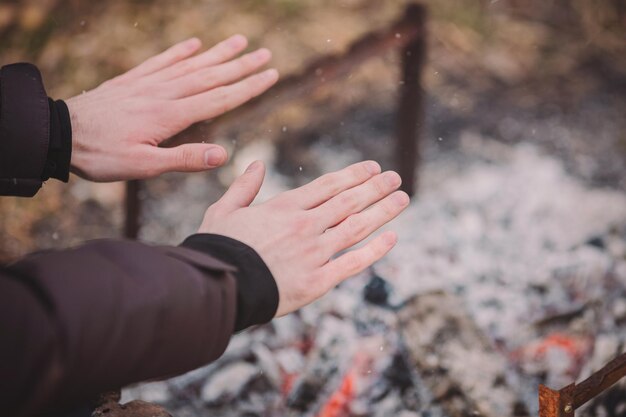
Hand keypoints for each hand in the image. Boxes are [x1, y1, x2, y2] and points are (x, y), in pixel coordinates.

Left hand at [65, 35, 278, 181]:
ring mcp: (148, 83)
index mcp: (171, 114)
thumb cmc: (102, 155)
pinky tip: (194, 44)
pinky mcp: (133, 80)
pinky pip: (161, 61)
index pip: (219, 98)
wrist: (61, 134)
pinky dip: (180, 51)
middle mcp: (164, 93)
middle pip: (211, 76)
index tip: (270, 75)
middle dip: (241, 66)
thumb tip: (223, 156)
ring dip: (217, 53)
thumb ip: (184, 158)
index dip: (248, 87)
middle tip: (266, 53)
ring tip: (239, 40)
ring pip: (190, 64)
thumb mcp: (144, 166)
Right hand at [198, 160, 409, 316]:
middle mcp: (305, 225)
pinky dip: (375, 250)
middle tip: (396, 178)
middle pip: (349, 202)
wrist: (219, 287)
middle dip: (375, 187)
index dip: (354, 175)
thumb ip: (244, 186)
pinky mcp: (318, 280)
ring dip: (383, 211)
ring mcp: (314, 252)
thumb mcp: (224, 209)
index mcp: (285, 207)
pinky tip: (392, 238)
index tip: (373, 168)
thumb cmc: (218, 248)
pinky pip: (353, 263)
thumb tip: (257, 163)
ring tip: (403, 199)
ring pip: (357, 227)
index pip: (329, 185)